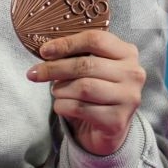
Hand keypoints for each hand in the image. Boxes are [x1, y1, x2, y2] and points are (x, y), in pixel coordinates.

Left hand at [26, 30, 145, 155]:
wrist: (108, 127)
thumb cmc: (96, 90)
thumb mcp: (90, 67)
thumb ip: (75, 55)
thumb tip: (47, 51)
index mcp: (127, 53)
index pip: (95, 39)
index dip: (66, 43)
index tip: (44, 51)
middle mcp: (133, 73)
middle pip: (86, 64)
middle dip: (54, 68)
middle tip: (34, 73)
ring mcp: (129, 97)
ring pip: (83, 87)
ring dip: (60, 89)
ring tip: (56, 91)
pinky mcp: (117, 120)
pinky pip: (79, 108)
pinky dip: (62, 106)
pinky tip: (62, 106)